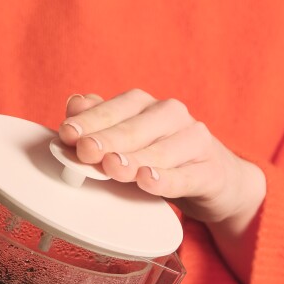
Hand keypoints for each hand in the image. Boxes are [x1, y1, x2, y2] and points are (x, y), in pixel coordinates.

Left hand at [58, 90, 266, 282]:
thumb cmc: (161, 157)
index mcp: (146, 106)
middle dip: (107, 139)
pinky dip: (166, 179)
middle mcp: (171, 116)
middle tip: (85, 149)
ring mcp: (194, 141)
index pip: (116, 108)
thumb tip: (74, 104)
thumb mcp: (128, 140)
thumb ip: (100, 123)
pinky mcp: (211, 171)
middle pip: (135, 127)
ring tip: (112, 166)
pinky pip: (186, 176)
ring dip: (133, 159)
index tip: (67, 133)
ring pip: (160, 150)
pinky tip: (148, 180)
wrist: (216, 179)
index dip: (90, 120)